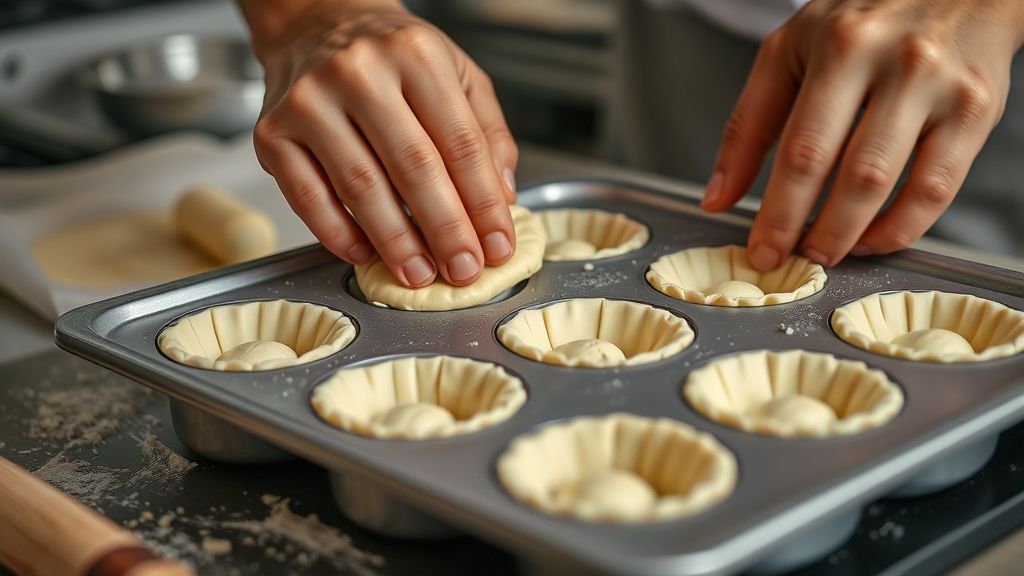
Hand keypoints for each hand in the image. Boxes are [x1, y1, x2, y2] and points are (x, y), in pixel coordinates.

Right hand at [240, 0, 517, 286]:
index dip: (484, 204)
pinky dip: (338, 234)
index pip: (461, 143)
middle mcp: (360, 72)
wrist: (317, 23)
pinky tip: (365, 253)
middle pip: (414, 168)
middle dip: (446, 231)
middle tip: (464, 269)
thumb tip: (502, 196)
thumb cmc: (392, 55)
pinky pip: (308, 197)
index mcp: (416, 54)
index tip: (496, 245)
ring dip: (396, 242)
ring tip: (420, 272)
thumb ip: (487, 132)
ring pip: (361, 187)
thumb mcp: (457, 73)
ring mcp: (310, 102)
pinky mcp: (273, 133)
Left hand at [703, 0, 1023, 269]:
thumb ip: (748, 125)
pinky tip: (874, 238)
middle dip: (816, 231)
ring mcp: (941, 87)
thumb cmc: (862, 23)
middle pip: (850, 173)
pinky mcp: (977, 110)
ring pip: (894, 185)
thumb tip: (718, 198)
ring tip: (828, 251)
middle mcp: (897, 63)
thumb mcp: (789, 54)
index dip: (779, 213)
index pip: (803, 149)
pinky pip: (939, 189)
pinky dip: (902, 227)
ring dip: (855, 235)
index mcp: (840, 46)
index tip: (762, 251)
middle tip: (796, 260)